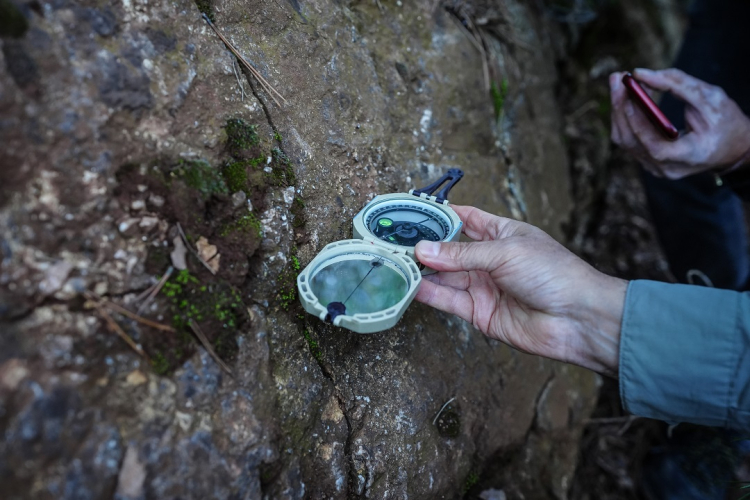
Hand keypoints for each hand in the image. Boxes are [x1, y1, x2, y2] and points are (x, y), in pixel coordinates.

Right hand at [414, 205, 627, 376]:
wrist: (578, 319)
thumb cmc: (554, 274)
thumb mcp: (505, 252)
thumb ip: (461, 254)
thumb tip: (423, 249)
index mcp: (503, 234)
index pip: (466, 219)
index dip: (441, 214)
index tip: (412, 211)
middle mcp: (491, 260)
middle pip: (449, 250)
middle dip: (424, 246)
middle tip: (394, 242)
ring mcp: (484, 287)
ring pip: (445, 276)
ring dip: (423, 271)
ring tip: (395, 263)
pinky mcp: (480, 313)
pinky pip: (449, 301)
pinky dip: (430, 294)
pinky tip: (412, 285)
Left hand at [610, 68, 749, 178]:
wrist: (731, 147)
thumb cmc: (724, 121)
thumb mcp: (711, 98)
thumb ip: (678, 84)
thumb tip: (640, 74)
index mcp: (691, 156)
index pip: (656, 149)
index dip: (640, 126)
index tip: (629, 100)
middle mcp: (669, 168)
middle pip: (633, 143)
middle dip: (621, 108)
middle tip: (618, 78)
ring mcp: (657, 168)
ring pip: (626, 142)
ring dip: (619, 109)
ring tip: (620, 81)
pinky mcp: (649, 161)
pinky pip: (630, 140)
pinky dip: (626, 116)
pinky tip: (628, 96)